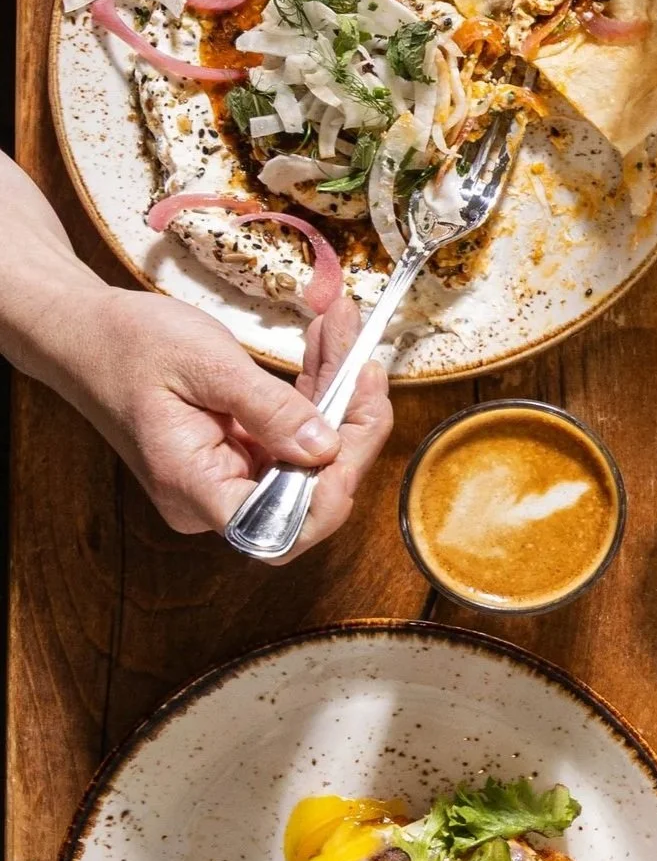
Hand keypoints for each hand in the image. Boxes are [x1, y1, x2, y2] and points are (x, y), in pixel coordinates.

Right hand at [71, 281, 392, 547]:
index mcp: (195, 489)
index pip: (282, 527)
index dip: (333, 488)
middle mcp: (213, 497)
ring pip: (309, 457)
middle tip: (366, 363)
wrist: (85, 333)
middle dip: (350, 425)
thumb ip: (270, 409)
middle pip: (310, 491)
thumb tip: (327, 449)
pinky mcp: (237, 453)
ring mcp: (227, 477)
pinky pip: (292, 435)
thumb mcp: (205, 364)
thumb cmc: (128, 344)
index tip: (358, 422)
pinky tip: (327, 345)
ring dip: (338, 396)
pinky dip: (316, 392)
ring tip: (346, 333)